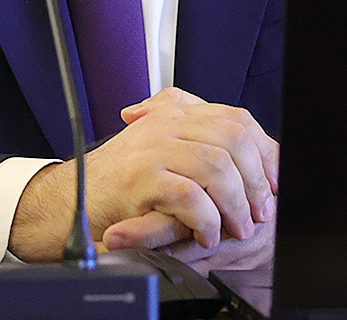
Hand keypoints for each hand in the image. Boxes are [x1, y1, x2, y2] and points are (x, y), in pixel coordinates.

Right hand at [9, 87, 278, 261]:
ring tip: (235, 228)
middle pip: (234, 139)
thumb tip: (252, 150)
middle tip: (258, 212)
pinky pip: (191, 196)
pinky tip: (206, 234)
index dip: (265, 151)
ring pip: (218, 166)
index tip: (274, 182)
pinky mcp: (141, 179)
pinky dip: (208, 220)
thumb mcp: (158, 146)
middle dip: (256, 181)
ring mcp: (152, 148)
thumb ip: (193, 133)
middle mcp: (166, 124)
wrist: (71, 200)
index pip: (237, 119)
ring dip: (235, 205)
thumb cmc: (120, 181)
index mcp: (175, 113)